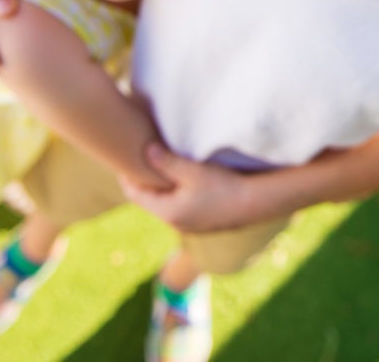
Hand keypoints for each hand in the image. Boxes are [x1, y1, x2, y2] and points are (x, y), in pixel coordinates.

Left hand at [120, 144, 246, 233]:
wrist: (255, 203)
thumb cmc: (223, 186)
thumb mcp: (192, 171)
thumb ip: (167, 162)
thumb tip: (146, 151)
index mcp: (168, 212)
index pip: (136, 195)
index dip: (127, 178)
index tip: (123, 161)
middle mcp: (175, 223)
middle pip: (150, 201)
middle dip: (144, 182)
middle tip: (138, 162)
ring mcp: (189, 226)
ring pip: (165, 205)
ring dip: (161, 189)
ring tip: (158, 169)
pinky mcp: (202, 223)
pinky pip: (179, 208)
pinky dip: (174, 195)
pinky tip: (182, 182)